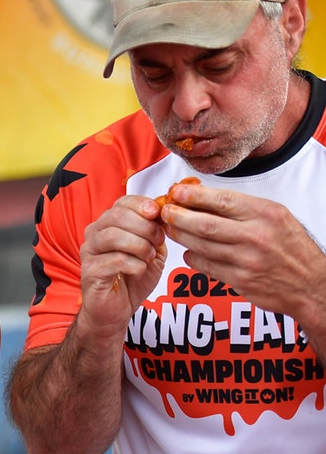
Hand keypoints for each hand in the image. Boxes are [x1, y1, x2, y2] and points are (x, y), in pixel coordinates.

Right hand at [79, 195, 167, 336]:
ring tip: (148, 257)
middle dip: (145, 227)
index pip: (122, 203)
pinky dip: (135, 265)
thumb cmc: (131, 280)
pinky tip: (139, 270)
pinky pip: (116, 260)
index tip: (157, 214)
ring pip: (114, 236)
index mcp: (108, 225)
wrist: (116, 311)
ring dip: (139, 246)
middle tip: (157, 241)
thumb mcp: (150, 252)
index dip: (141, 205)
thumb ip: (155, 233)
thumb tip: (165, 214)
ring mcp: (89, 252)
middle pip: (117, 216)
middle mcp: (94, 234)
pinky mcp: (90, 271)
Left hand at [161, 183, 325, 317]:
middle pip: (205, 224)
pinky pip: (206, 266)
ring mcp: (248, 260)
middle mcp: (257, 236)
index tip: (176, 191)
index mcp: (266, 214)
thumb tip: (202, 196)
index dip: (194, 196)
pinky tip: (189, 250)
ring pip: (201, 245)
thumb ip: (243, 207)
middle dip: (179, 216)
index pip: (223, 200)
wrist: (311, 284)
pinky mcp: (241, 280)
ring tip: (171, 228)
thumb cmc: (290, 246)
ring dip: (181, 236)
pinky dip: (192, 256)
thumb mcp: (276, 217)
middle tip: (165, 211)